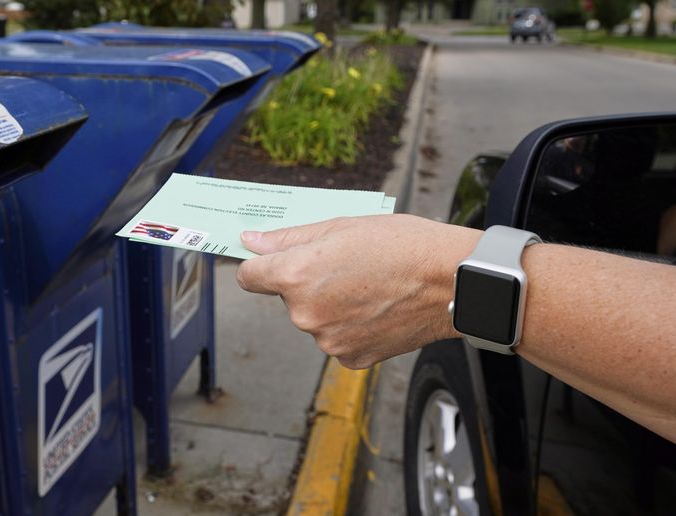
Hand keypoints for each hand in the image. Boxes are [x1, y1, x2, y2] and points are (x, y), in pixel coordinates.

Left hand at [236, 215, 479, 368]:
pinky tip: (377, 308)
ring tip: (369, 286)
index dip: (261, 265)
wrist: (452, 282)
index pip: (250, 277)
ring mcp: (328, 340)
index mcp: (296, 277)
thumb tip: (251, 242)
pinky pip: (337, 338)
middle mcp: (305, 314)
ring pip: (314, 318)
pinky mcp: (350, 357)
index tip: (272, 261)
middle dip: (308, 282)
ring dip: (331, 304)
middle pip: (288, 297)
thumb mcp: (341, 226)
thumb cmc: (403, 246)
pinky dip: (350, 325)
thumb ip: (289, 238)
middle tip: (347, 266)